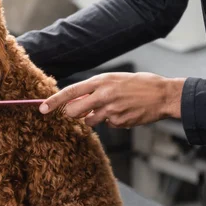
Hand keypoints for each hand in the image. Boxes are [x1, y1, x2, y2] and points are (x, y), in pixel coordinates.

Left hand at [39, 72, 185, 128]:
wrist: (163, 94)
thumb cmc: (139, 84)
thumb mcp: (114, 80)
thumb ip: (95, 90)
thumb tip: (76, 101)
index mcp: (101, 81)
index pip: (71, 92)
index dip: (54, 101)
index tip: (42, 108)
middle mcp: (103, 95)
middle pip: (74, 111)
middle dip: (74, 114)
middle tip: (84, 111)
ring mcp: (111, 110)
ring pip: (90, 121)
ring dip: (95, 118)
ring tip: (114, 107)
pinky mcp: (119, 122)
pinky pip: (107, 125)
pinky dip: (113, 121)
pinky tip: (126, 112)